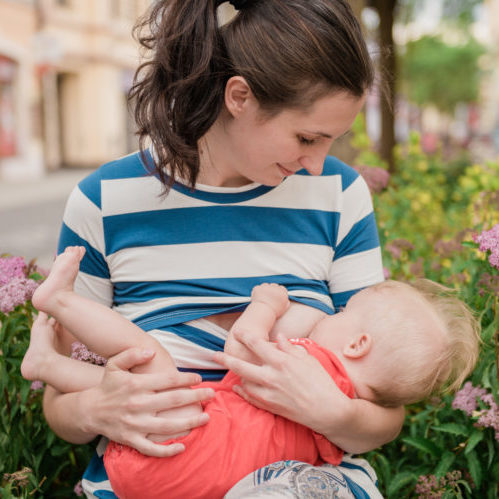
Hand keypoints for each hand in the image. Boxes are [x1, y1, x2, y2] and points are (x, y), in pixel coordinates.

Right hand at [84, 348, 213, 456]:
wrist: (89, 410)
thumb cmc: (108, 385)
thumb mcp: (115, 364)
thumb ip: (132, 354)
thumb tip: (151, 351)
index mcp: (137, 385)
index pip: (168, 381)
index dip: (186, 379)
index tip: (199, 379)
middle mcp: (137, 404)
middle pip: (173, 401)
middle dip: (195, 397)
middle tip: (212, 395)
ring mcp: (135, 424)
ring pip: (167, 426)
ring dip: (189, 422)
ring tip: (206, 418)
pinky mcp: (131, 440)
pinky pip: (151, 448)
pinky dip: (167, 450)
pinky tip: (182, 447)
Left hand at [214, 332, 349, 434]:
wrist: (328, 410)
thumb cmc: (321, 382)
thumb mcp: (308, 359)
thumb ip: (290, 347)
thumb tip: (279, 337)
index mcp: (281, 361)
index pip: (257, 345)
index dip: (245, 337)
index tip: (237, 332)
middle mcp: (271, 376)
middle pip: (241, 365)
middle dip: (225, 358)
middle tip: (215, 355)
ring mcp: (269, 393)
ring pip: (244, 381)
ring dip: (237, 375)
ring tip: (234, 369)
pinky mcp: (270, 406)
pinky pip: (249, 397)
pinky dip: (242, 391)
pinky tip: (238, 386)